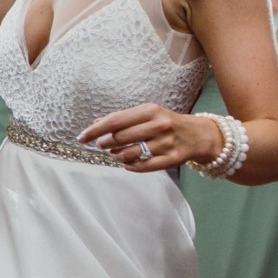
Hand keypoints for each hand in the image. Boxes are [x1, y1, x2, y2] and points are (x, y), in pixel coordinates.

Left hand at [76, 104, 212, 173]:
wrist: (197, 135)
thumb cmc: (166, 122)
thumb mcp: (147, 113)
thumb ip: (122, 118)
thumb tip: (95, 124)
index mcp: (151, 110)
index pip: (115, 121)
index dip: (95, 130)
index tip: (81, 138)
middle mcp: (159, 125)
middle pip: (119, 138)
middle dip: (105, 144)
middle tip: (102, 146)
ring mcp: (166, 143)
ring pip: (129, 154)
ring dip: (116, 156)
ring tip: (115, 154)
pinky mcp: (171, 159)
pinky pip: (142, 167)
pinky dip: (129, 166)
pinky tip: (127, 162)